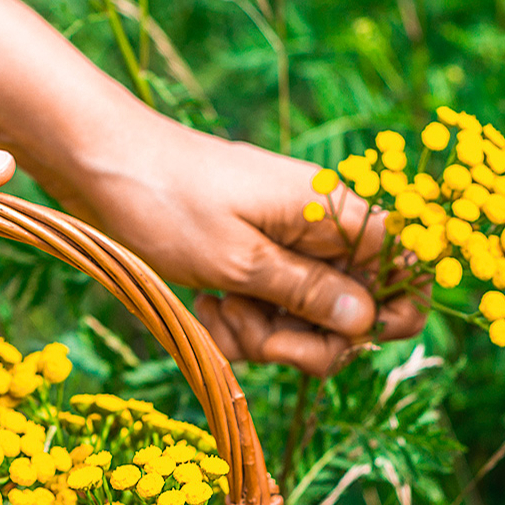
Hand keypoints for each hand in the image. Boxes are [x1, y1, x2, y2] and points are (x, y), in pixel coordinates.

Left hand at [51, 113, 427, 376]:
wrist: (98, 165)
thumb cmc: (167, 201)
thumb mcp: (238, 260)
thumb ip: (308, 293)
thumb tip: (369, 320)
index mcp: (331, 212)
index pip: (406, 264)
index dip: (391, 311)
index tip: (347, 337)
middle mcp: (317, 229)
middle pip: (354, 310)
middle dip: (308, 340)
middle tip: (262, 340)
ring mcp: (283, 248)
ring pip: (304, 322)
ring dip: (263, 334)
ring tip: (219, 309)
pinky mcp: (250, 264)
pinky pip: (265, 316)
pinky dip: (238, 324)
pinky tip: (205, 307)